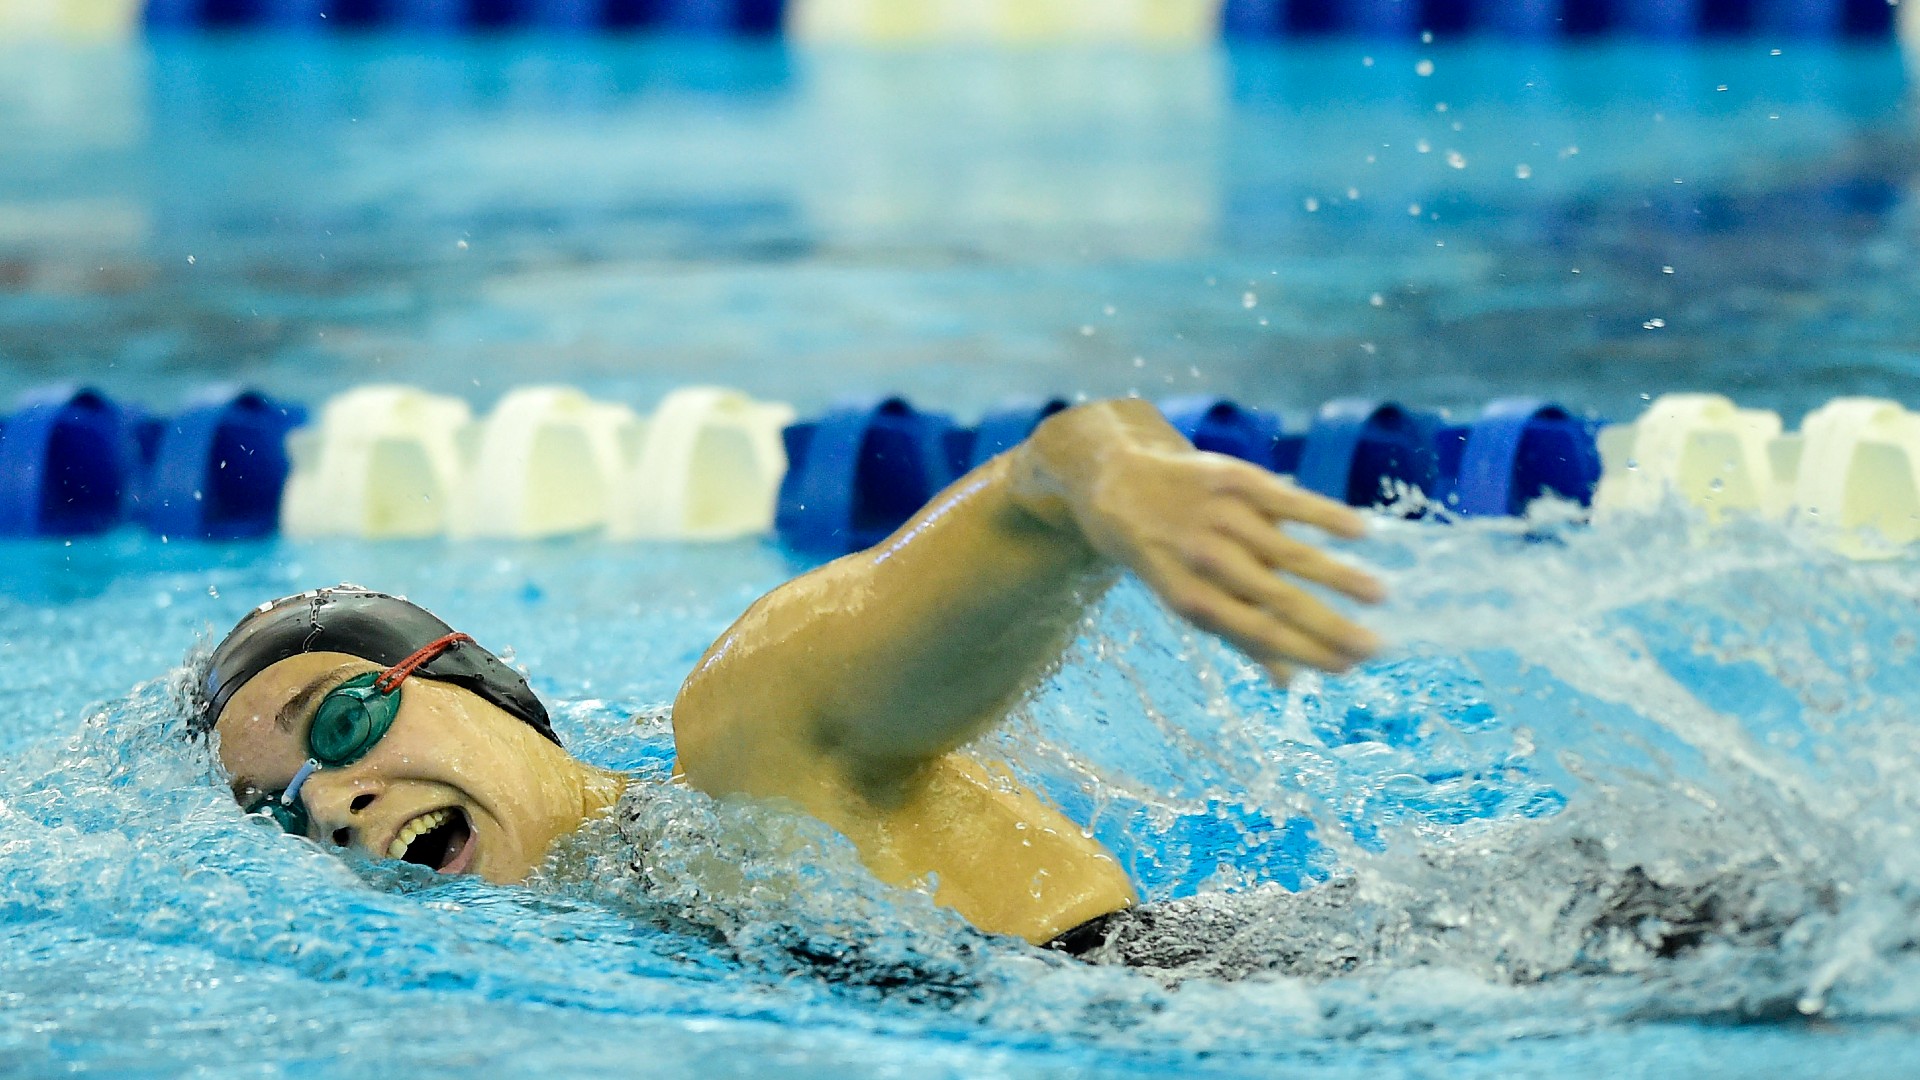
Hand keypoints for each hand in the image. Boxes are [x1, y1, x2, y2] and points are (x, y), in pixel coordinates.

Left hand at [1072, 442, 1384, 681]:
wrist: (1117, 480)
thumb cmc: (1160, 553)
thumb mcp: (1184, 598)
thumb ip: (1238, 636)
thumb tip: (1289, 684)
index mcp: (1190, 598)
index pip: (1257, 632)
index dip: (1303, 652)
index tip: (1347, 668)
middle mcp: (1205, 558)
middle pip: (1277, 598)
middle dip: (1329, 626)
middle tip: (1375, 647)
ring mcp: (1220, 516)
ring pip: (1289, 551)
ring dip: (1337, 575)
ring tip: (1378, 595)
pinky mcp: (1232, 478)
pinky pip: (1286, 499)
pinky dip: (1324, 515)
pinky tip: (1360, 532)